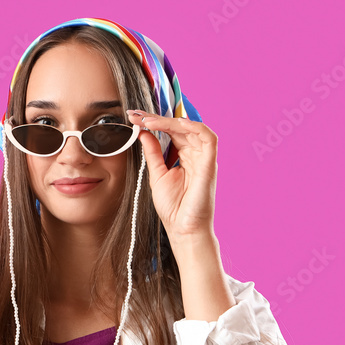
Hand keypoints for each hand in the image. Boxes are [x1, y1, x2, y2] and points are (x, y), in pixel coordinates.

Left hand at [126, 109, 218, 243]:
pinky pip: (209, 139)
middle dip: (157, 118)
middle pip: (180, 127)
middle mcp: (195, 155)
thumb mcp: (157, 175)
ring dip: (170, 121)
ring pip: (192, 129)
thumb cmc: (173, 207)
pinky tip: (176, 123)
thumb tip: (143, 132)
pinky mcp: (210, 165)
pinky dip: (194, 127)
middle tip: (136, 115)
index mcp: (184, 156)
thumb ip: (153, 153)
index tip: (133, 117)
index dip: (154, 122)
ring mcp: (204, 159)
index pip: (171, 131)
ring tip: (148, 121)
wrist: (183, 230)